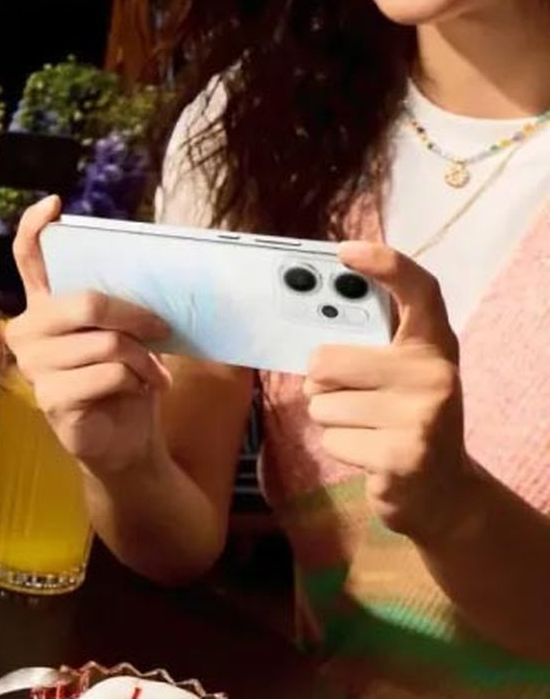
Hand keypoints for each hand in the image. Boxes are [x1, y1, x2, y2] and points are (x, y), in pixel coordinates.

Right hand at [3, 196, 172, 475]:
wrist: (125, 441)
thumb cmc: (125, 380)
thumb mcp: (124, 335)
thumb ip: (121, 306)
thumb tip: (152, 277)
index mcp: (43, 306)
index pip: (27, 258)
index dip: (35, 228)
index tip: (55, 204)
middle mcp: (28, 330)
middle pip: (85, 302)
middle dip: (136, 315)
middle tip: (162, 330)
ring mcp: (33, 365)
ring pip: (105, 343)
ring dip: (143, 360)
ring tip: (153, 374)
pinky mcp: (49, 398)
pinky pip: (108, 375)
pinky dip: (137, 382)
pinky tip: (137, 391)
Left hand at [305, 242, 475, 539]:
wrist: (443, 492)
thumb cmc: (406, 419)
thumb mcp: (399, 376)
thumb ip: (366, 346)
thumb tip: (300, 316)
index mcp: (434, 347)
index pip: (420, 290)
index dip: (385, 264)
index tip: (345, 252)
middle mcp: (435, 375)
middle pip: (326, 360)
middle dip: (322, 383)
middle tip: (354, 399)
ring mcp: (422, 416)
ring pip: (321, 403)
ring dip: (332, 420)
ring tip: (369, 429)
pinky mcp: (402, 455)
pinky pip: (331, 438)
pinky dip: (341, 448)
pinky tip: (372, 454)